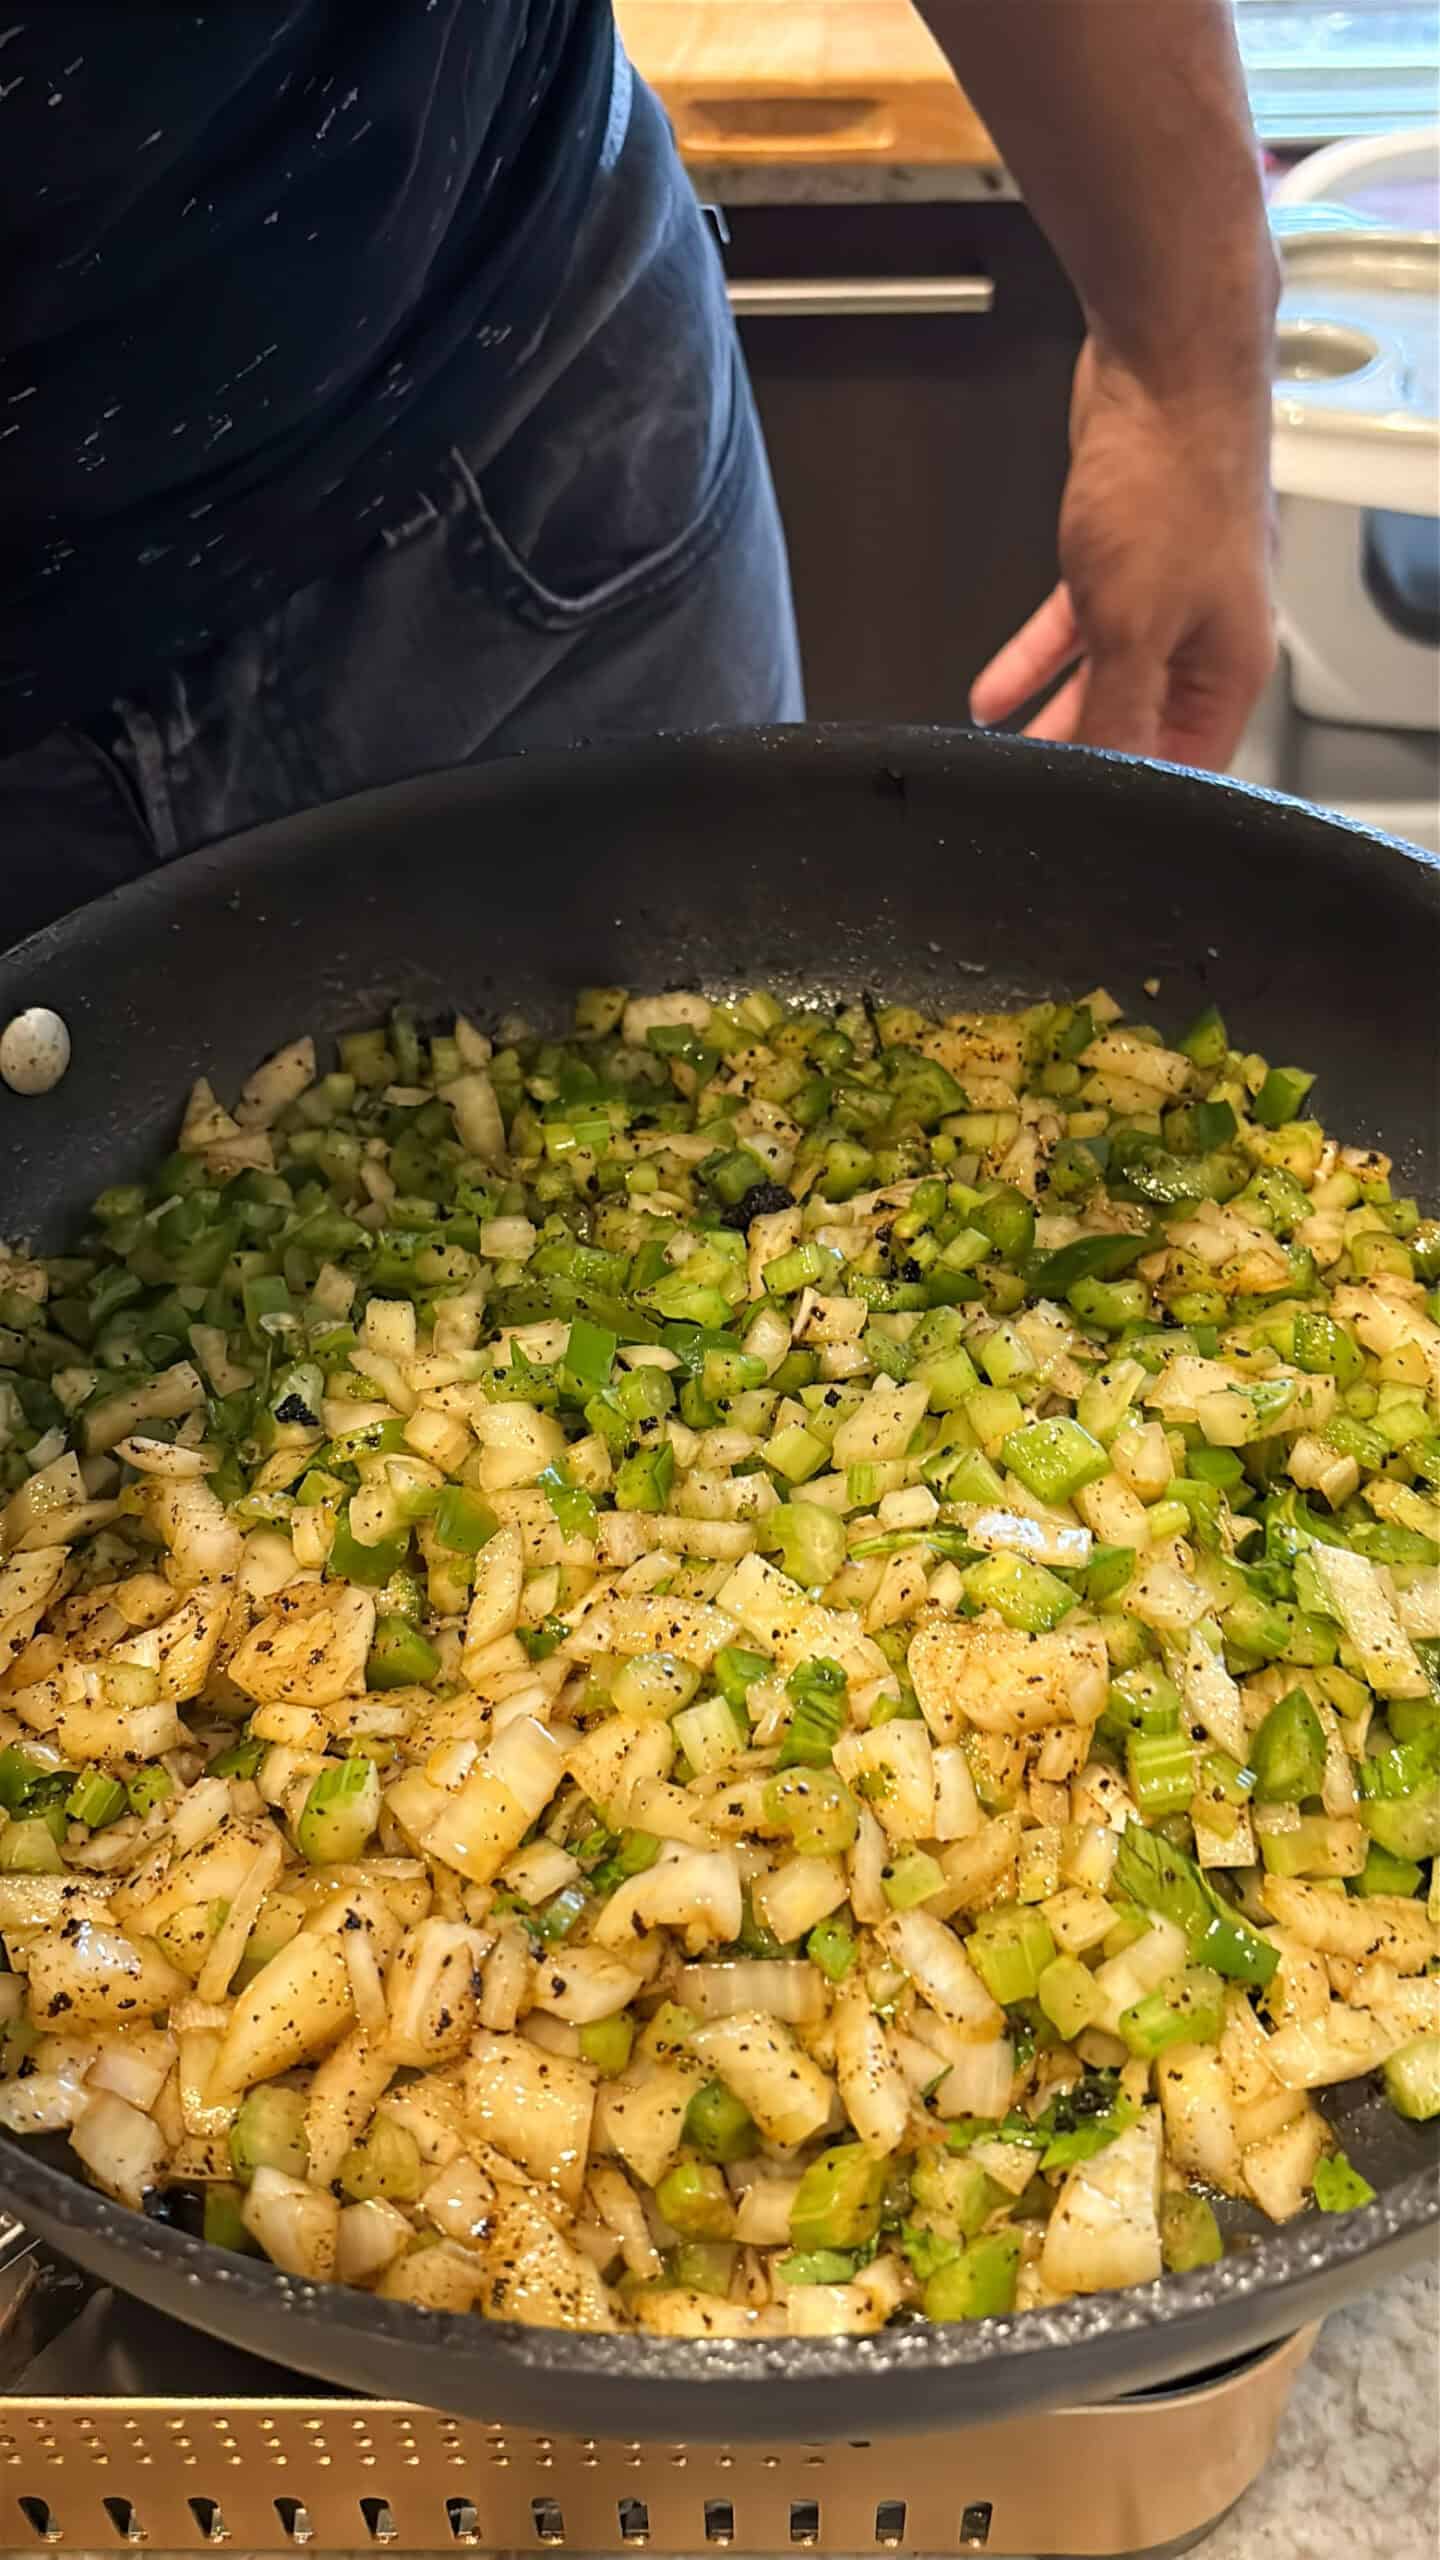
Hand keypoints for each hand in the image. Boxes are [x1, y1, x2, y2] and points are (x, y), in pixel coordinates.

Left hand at [970, 338, 1274, 768]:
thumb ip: (1119, 711)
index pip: (1191, 764)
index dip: (1142, 799)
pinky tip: (994, 691)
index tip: (1091, 825)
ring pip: (1107, 675)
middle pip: (1144, 723)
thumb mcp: (1132, 626)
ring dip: (1053, 713)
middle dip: (1087, 755)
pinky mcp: (1127, 555)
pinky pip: (1078, 627)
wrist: (1165, 368)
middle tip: (1036, 793)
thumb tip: (1110, 775)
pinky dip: (1037, 658)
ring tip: (1006, 755)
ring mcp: (1168, 592)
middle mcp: (1208, 634)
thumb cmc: (1171, 482)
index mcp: (1232, 665)